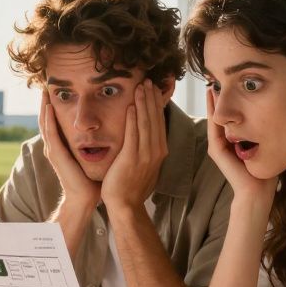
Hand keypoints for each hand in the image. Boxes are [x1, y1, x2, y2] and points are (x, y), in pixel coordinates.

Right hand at [39, 90, 100, 206]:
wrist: (84, 198)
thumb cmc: (91, 180)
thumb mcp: (91, 156)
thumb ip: (93, 144)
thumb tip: (107, 133)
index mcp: (62, 147)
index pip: (55, 122)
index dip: (54, 107)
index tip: (57, 91)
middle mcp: (55, 147)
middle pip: (46, 119)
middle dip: (45, 102)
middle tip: (45, 84)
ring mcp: (53, 150)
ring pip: (45, 123)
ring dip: (44, 106)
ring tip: (44, 90)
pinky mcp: (57, 154)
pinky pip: (51, 133)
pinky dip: (48, 119)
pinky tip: (49, 106)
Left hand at [101, 80, 166, 212]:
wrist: (125, 205)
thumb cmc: (131, 187)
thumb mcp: (144, 165)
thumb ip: (146, 149)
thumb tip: (145, 137)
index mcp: (160, 151)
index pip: (159, 122)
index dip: (156, 104)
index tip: (153, 89)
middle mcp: (156, 151)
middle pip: (155, 119)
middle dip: (151, 98)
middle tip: (148, 80)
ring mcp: (145, 155)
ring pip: (146, 123)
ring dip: (143, 103)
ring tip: (141, 86)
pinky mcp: (132, 158)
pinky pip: (134, 134)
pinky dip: (133, 119)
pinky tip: (132, 106)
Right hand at [206, 88, 276, 207]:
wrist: (258, 192)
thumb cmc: (266, 173)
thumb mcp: (268, 147)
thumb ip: (267, 134)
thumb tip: (282, 115)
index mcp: (235, 142)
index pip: (231, 117)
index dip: (231, 101)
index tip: (234, 85)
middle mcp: (224, 143)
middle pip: (221, 115)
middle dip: (219, 98)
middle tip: (218, 78)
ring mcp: (218, 147)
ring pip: (215, 118)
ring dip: (213, 102)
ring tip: (212, 84)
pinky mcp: (216, 150)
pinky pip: (214, 127)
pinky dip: (212, 112)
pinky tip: (213, 98)